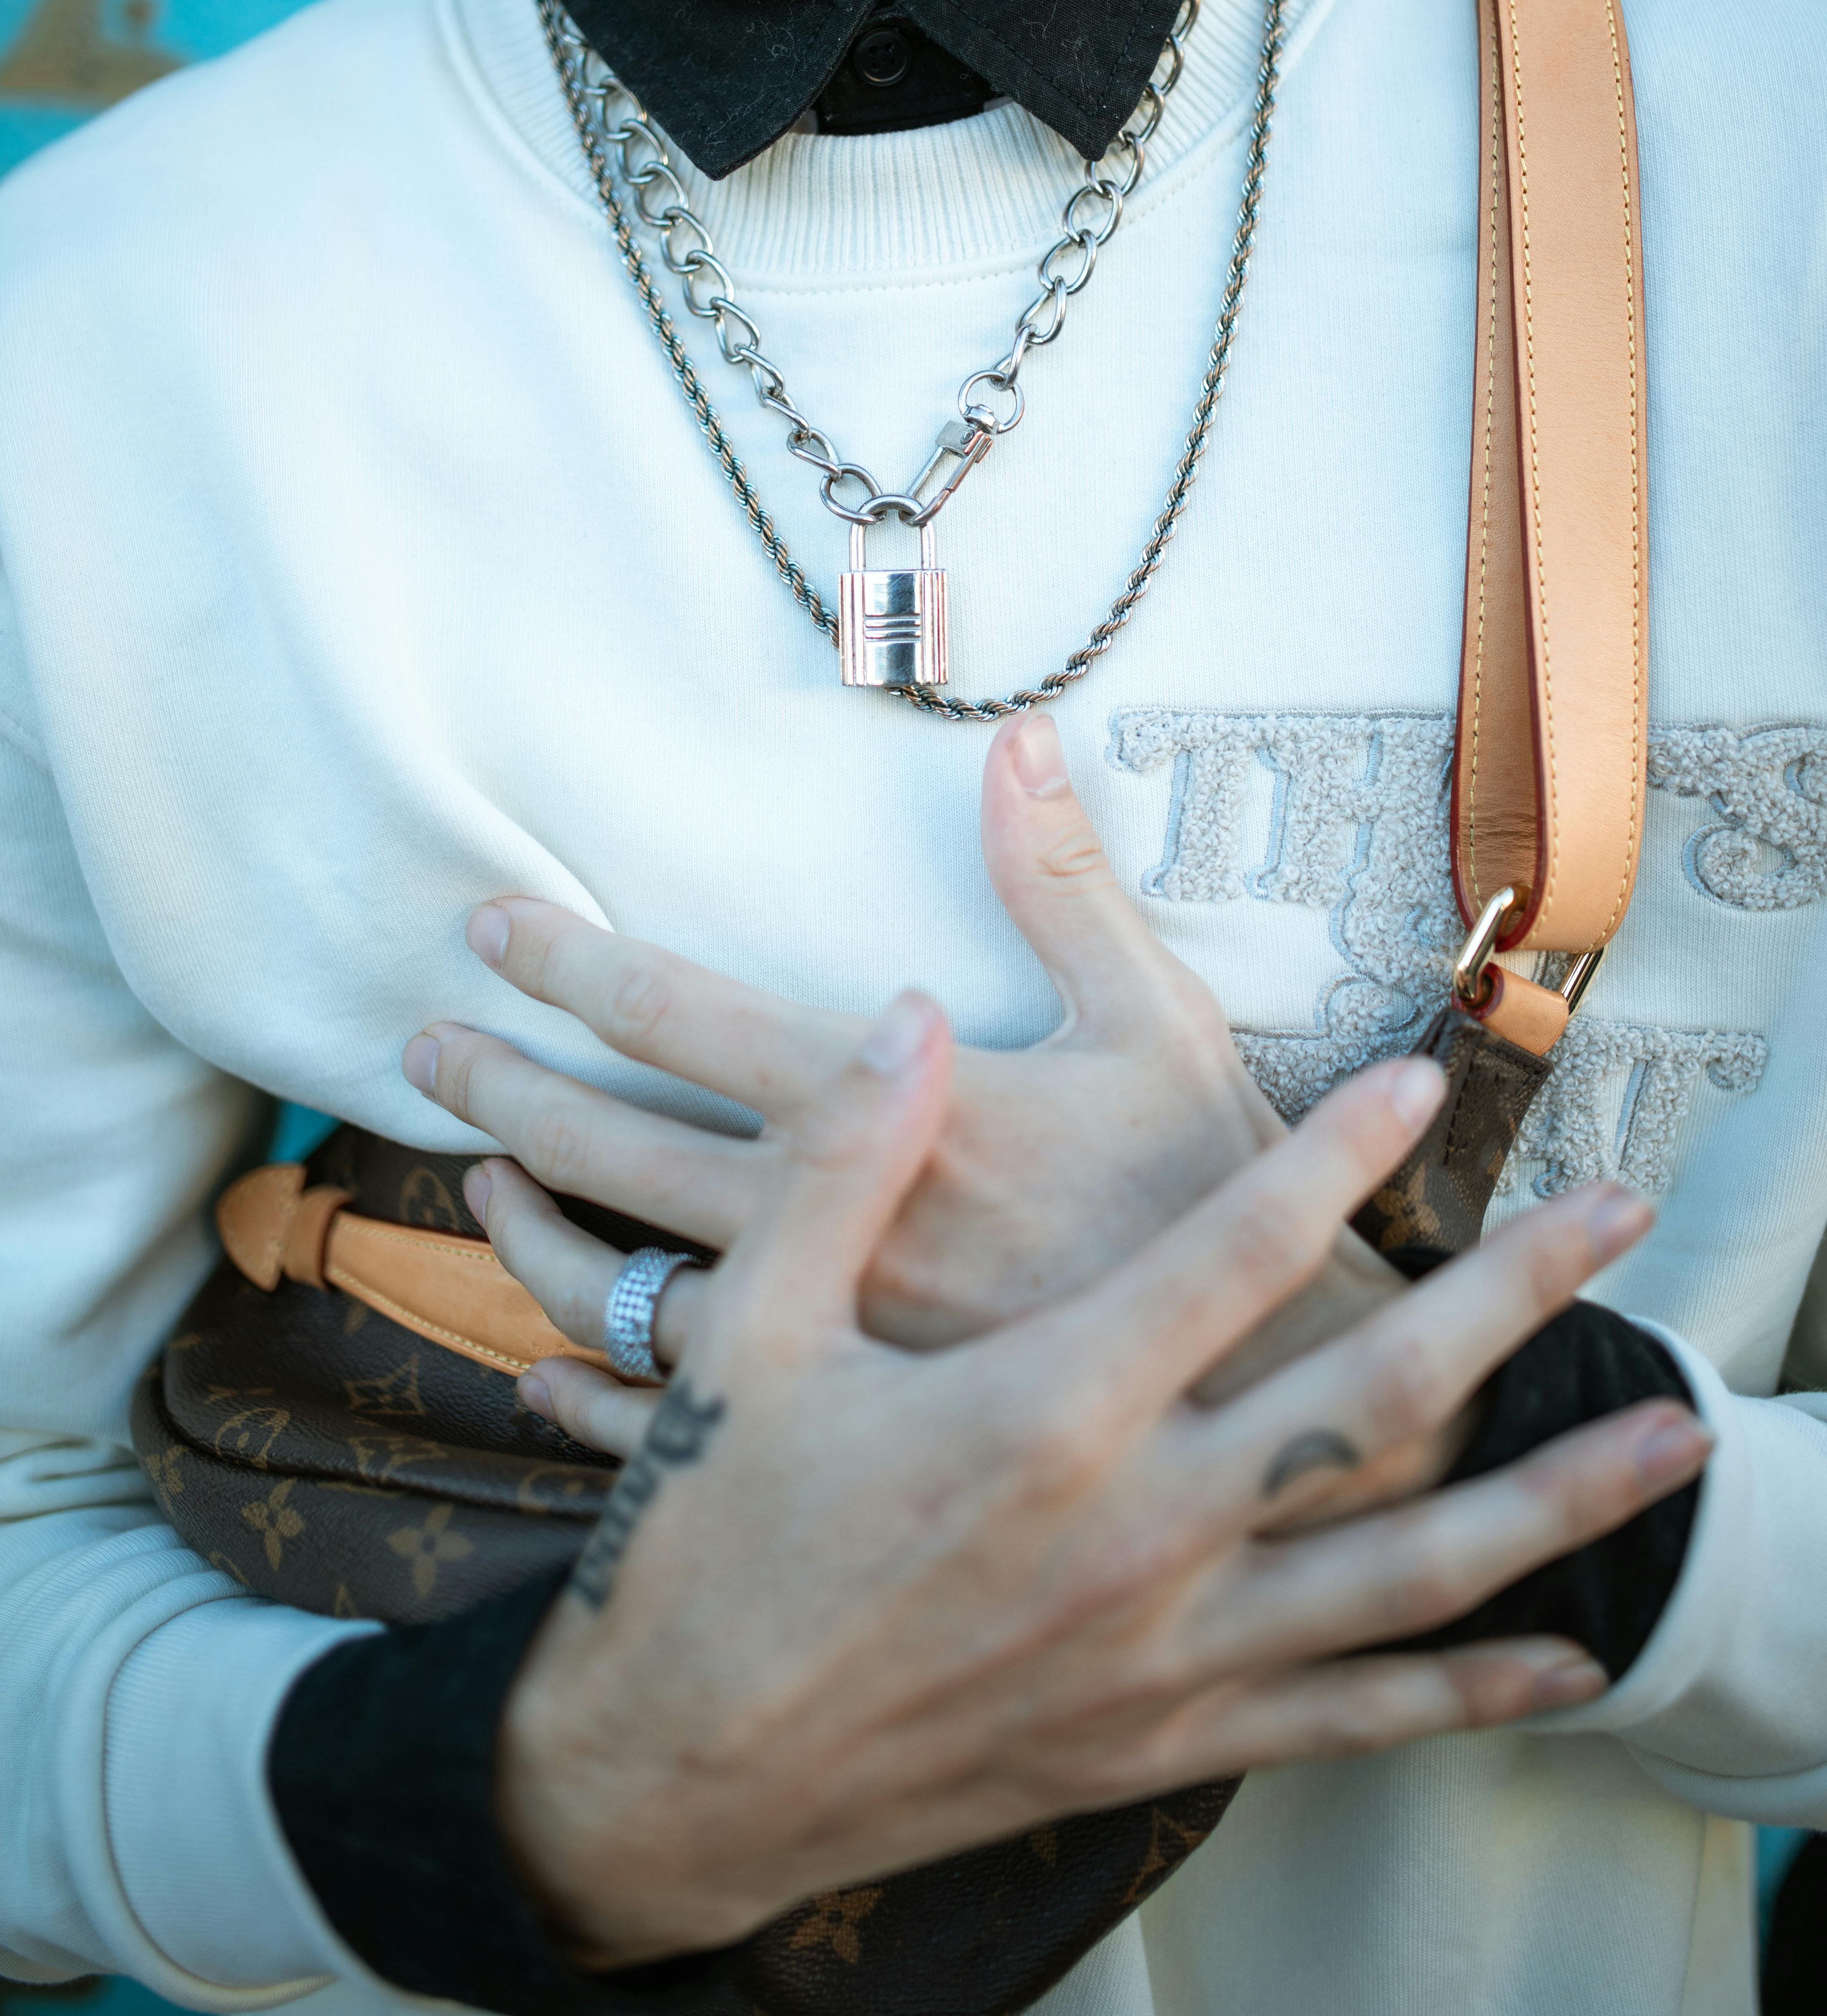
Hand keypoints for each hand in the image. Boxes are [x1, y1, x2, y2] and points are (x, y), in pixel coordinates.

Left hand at [408, 710, 1396, 1369]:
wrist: (1266, 1400)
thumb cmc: (1214, 1199)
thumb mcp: (1159, 1020)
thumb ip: (1067, 882)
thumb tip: (1019, 737)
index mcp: (886, 1108)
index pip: (681, 1018)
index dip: (573, 963)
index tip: (491, 924)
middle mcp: (822, 1226)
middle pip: (607, 1148)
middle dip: (502, 1086)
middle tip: (426, 1046)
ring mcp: (815, 1347)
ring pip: (610, 1289)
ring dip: (528, 1231)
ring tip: (477, 1185)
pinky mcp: (829, 1435)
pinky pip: (658, 1423)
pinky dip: (581, 1393)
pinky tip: (537, 1368)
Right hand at [493, 1003, 1708, 1965]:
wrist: (676, 1780)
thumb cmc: (712, 1545)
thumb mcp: (743, 1340)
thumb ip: (837, 1169)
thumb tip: (910, 1016)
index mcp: (1037, 1413)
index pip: (1227, 1257)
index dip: (1332, 1158)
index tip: (1416, 1083)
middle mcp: (1130, 1533)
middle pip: (1369, 1400)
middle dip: (1508, 1298)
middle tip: (1615, 1221)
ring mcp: (1161, 1651)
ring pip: (1406, 1570)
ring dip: (1551, 1497)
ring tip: (1668, 1439)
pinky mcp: (1157, 1741)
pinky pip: (1350, 1718)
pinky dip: (1468, 1690)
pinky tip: (1561, 1661)